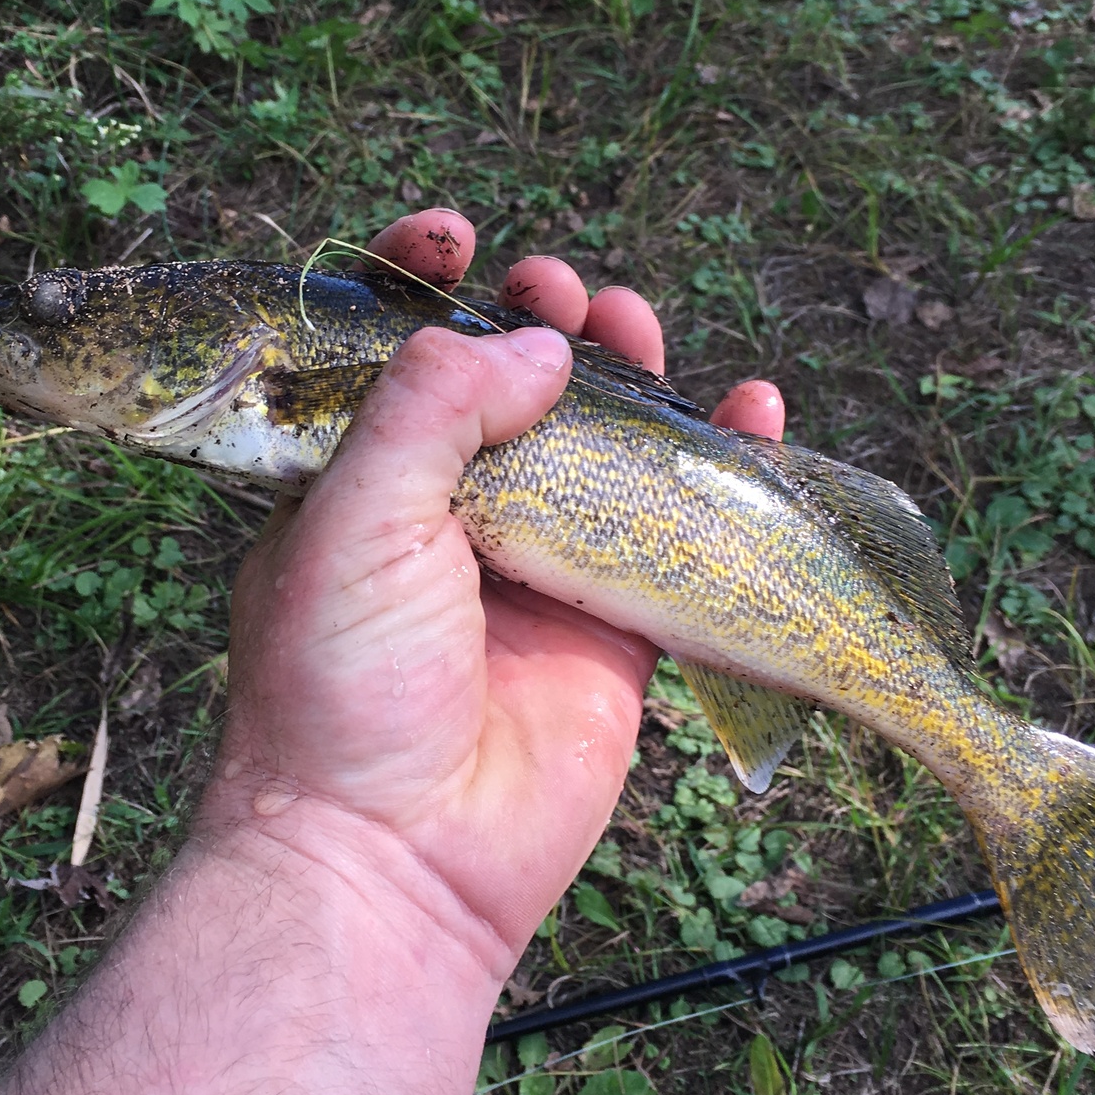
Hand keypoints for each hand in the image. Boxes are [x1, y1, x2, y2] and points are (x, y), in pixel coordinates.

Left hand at [212, 209, 784, 962]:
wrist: (394, 858)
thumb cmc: (341, 687)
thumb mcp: (351, 518)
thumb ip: (433, 408)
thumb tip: (535, 342)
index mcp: (357, 486)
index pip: (392, 359)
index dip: (423, 287)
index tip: (454, 235)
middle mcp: (449, 518)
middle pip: (513, 388)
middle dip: (542, 321)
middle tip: (565, 294)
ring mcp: (539, 571)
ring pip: (605, 446)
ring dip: (632, 375)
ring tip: (639, 325)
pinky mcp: (617, 629)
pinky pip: (681, 532)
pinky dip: (723, 468)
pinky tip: (754, 415)